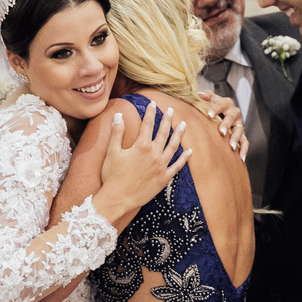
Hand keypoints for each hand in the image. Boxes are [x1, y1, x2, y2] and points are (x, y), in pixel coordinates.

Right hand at [96, 102, 189, 222]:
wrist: (118, 198)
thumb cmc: (112, 176)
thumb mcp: (112, 152)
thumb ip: (116, 132)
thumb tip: (118, 115)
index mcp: (141, 146)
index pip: (148, 124)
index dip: (151, 112)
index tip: (153, 103)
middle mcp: (154, 154)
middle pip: (163, 133)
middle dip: (167, 120)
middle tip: (171, 110)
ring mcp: (161, 166)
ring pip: (174, 146)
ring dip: (179, 134)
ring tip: (183, 124)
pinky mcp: (164, 179)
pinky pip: (177, 166)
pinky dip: (184, 158)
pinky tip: (190, 151)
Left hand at [198, 91, 248, 160]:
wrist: (222, 114)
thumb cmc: (213, 107)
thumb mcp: (210, 99)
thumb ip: (206, 96)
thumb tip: (199, 94)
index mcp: (226, 103)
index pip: (222, 104)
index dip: (216, 108)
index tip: (209, 114)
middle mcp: (234, 113)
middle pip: (232, 117)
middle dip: (227, 124)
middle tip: (221, 132)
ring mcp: (238, 125)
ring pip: (239, 130)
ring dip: (235, 138)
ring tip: (231, 147)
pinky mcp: (241, 135)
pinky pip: (245, 142)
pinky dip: (244, 150)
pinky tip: (241, 158)